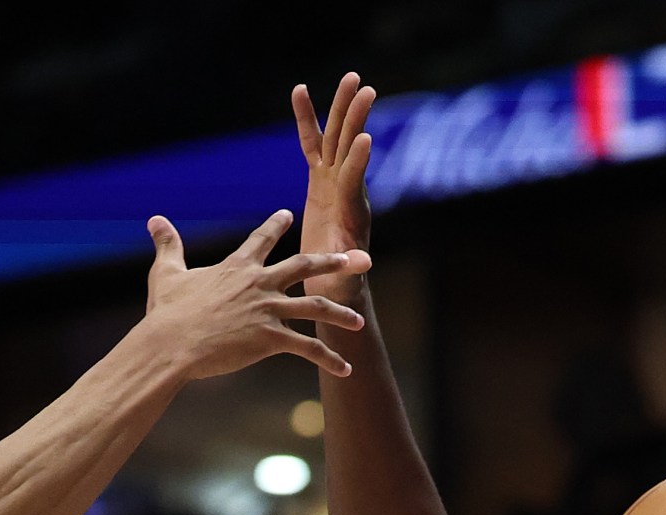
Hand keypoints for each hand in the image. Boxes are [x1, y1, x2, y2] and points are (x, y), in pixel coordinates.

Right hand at [140, 210, 369, 379]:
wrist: (171, 343)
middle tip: (358, 259)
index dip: (274, 224)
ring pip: (316, 306)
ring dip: (340, 313)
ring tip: (359, 320)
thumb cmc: (167, 312)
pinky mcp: (270, 338)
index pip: (261, 239)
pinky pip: (308, 348)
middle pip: (305, 265)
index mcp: (237, 267)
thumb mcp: (166, 274)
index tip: (286, 213)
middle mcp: (259, 283)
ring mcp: (267, 309)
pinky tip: (346, 370)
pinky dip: (329, 359)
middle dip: (334, 262)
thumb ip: (167, 245)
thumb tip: (154, 220)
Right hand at [293, 74, 375, 307]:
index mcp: (351, 213)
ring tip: (350, 77)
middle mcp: (348, 191)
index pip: (354, 183)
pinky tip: (300, 90)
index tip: (365, 138)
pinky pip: (312, 143)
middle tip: (365, 88)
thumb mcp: (344, 278)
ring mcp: (334, 181)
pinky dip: (307, 118)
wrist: (334, 283)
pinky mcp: (321, 179)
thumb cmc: (338, 286)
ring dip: (341, 108)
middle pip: (349, 148)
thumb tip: (364, 263)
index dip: (358, 162)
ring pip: (336, 138)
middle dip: (356, 119)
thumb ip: (351, 267)